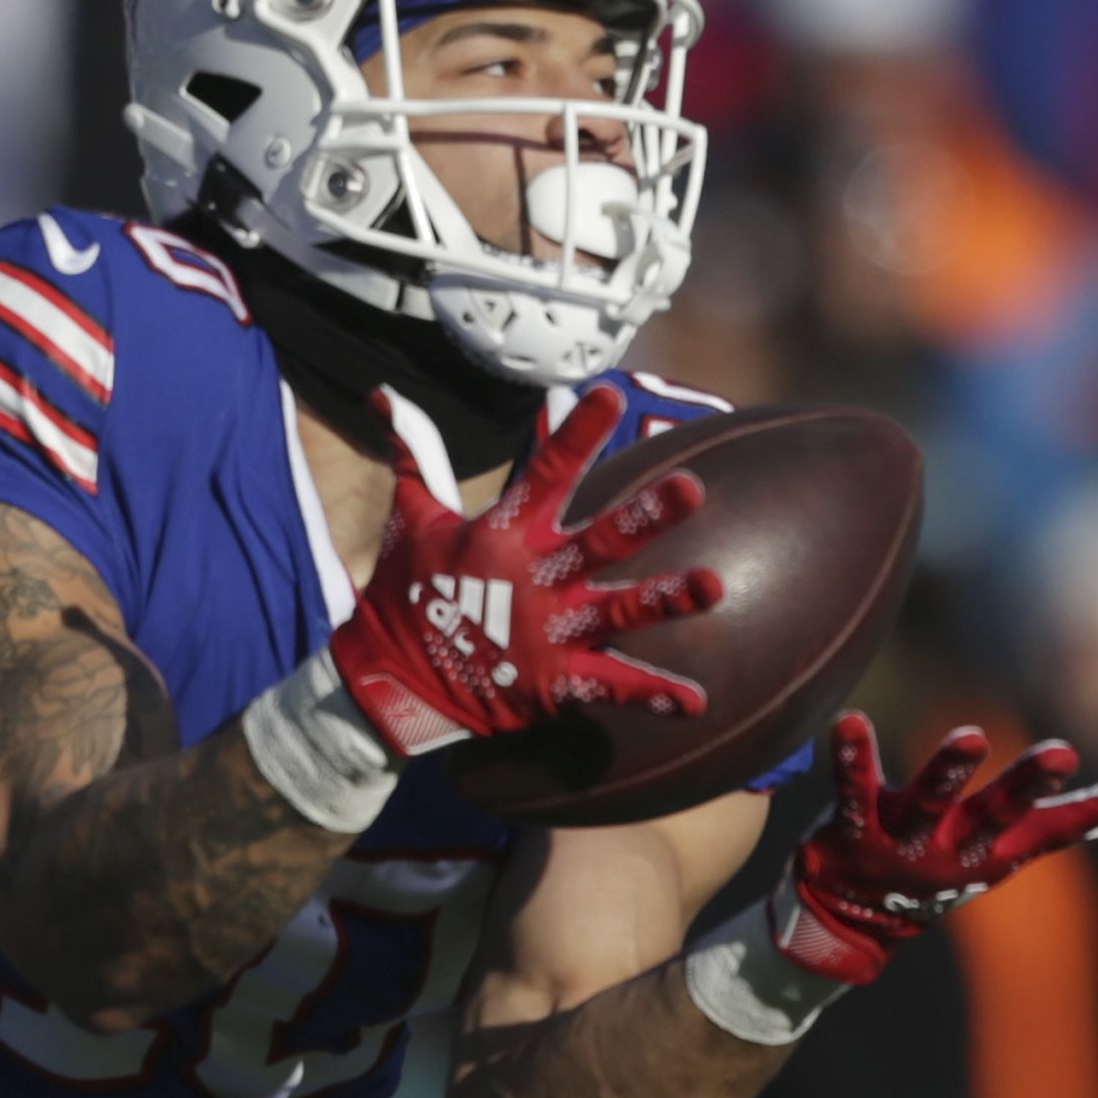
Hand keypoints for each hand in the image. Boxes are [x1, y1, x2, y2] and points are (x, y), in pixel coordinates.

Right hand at [329, 383, 721, 755]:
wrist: (391, 683)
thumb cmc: (406, 594)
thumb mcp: (412, 520)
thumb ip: (416, 455)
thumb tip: (382, 395)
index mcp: (503, 536)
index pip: (546, 474)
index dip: (574, 434)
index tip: (609, 397)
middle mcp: (534, 580)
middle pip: (599, 540)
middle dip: (645, 515)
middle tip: (691, 488)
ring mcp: (549, 633)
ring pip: (619, 611)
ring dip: (667, 599)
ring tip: (715, 586)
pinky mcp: (555, 682)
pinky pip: (611, 688)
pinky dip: (653, 696)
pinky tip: (696, 702)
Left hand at [772, 713, 1097, 983]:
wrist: (844, 924)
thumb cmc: (934, 871)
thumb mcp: (999, 856)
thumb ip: (1057, 831)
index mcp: (992, 851)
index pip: (1056, 828)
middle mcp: (954, 847)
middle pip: (998, 813)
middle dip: (1029, 784)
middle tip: (1064, 753)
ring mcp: (902, 842)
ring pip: (931, 803)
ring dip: (951, 771)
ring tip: (971, 737)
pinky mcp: (851, 831)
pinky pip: (852, 791)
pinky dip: (853, 759)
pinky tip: (850, 721)